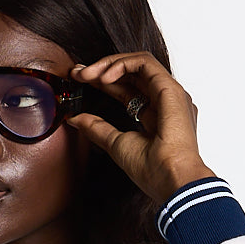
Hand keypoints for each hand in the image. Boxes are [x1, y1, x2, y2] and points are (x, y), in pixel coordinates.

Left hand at [67, 52, 213, 204]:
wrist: (170, 179)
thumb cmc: (152, 170)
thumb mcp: (115, 144)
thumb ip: (96, 128)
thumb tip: (74, 119)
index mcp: (155, 115)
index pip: (127, 90)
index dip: (102, 82)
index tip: (79, 80)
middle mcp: (164, 101)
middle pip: (131, 74)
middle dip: (102, 69)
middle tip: (77, 73)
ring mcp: (169, 93)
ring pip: (138, 64)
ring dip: (110, 64)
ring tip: (87, 75)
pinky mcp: (170, 88)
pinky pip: (145, 64)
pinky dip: (122, 65)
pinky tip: (104, 77)